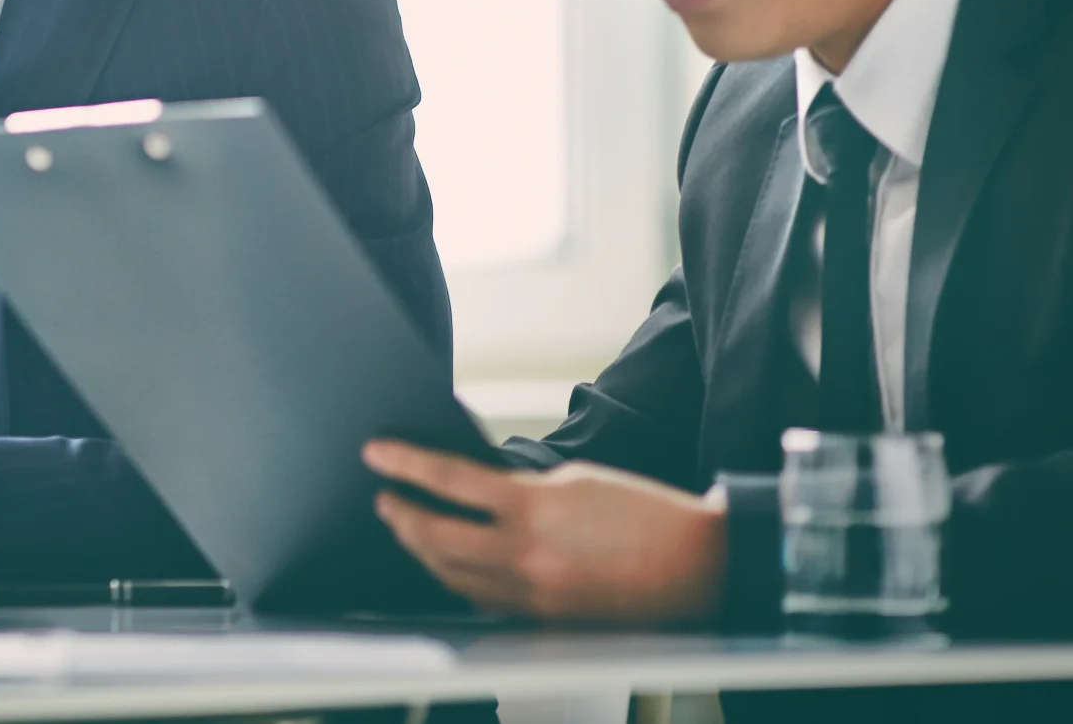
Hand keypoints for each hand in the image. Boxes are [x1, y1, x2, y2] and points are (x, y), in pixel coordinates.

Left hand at [365, 439, 727, 621]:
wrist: (697, 566)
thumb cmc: (645, 514)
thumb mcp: (575, 480)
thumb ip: (520, 487)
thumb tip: (478, 489)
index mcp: (533, 507)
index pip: (449, 480)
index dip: (405, 464)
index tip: (375, 453)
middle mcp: (524, 554)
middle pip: (436, 536)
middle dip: (402, 514)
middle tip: (385, 496)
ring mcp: (531, 593)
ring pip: (452, 574)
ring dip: (422, 550)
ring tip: (407, 527)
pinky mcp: (543, 619)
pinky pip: (483, 600)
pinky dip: (457, 581)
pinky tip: (447, 568)